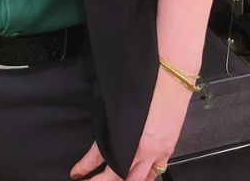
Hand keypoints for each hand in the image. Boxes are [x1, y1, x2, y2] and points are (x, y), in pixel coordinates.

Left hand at [70, 66, 193, 179]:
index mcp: (127, 135)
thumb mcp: (122, 104)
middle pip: (118, 177)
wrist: (173, 79)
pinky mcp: (168, 149)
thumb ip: (111, 122)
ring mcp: (157, 151)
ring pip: (138, 180)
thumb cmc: (148, 84)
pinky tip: (138, 179)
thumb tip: (100, 130)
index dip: (85, 167)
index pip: (98, 156)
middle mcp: (142, 148)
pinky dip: (145, 179)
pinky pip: (155, 172)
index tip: (76, 173)